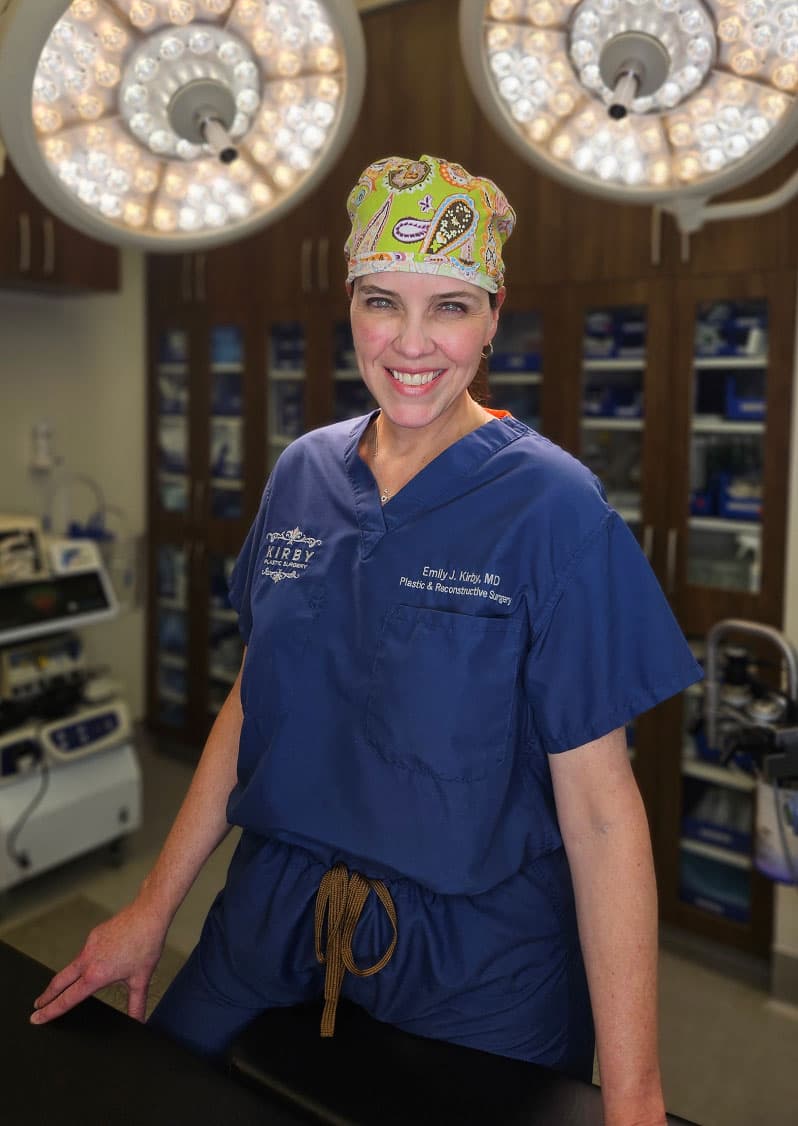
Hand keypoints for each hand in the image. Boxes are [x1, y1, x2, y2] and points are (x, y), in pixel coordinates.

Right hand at [30, 901, 167, 1024]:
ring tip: (62, 987)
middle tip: (37, 1006)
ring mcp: (89, 945)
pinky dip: (81, 963)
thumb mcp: (141, 980)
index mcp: (95, 975)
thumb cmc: (146, 945)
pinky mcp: (94, 934)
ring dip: (64, 979)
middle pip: (59, 982)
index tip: (36, 1018)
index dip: (50, 1011)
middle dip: (47, 996)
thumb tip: (138, 1022)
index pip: (67, 999)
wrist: (148, 914)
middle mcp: (87, 960)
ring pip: (71, 966)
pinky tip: (91, 964)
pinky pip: (84, 953)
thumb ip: (137, 1005)